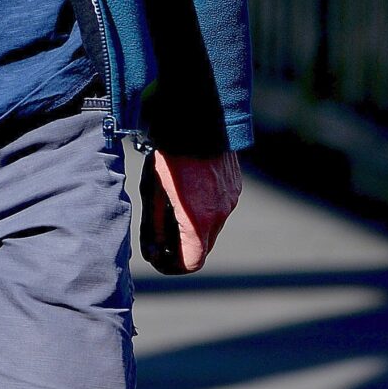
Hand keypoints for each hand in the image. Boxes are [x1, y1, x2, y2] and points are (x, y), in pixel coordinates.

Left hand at [150, 149, 241, 272]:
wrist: (198, 122)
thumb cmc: (170, 157)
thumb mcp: (154, 192)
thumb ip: (155, 225)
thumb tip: (153, 250)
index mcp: (199, 220)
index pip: (193, 262)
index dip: (175, 266)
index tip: (161, 260)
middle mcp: (221, 215)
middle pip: (203, 247)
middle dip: (183, 248)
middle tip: (163, 238)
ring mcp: (231, 200)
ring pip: (213, 227)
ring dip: (196, 227)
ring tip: (174, 210)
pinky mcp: (235, 187)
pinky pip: (221, 208)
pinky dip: (206, 210)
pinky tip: (189, 191)